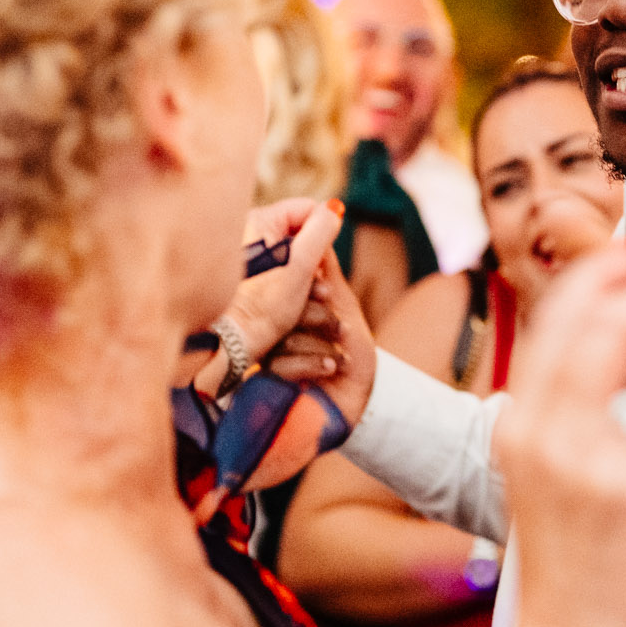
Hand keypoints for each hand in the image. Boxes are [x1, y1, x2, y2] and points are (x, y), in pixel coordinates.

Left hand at [210, 199, 345, 368]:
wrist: (230, 342)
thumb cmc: (263, 306)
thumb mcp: (300, 265)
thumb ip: (321, 230)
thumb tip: (334, 208)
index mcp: (259, 219)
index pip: (308, 209)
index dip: (324, 234)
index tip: (322, 263)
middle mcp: (250, 230)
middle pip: (301, 233)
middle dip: (316, 259)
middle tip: (317, 287)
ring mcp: (250, 254)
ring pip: (294, 254)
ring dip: (308, 276)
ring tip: (306, 300)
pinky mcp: (250, 275)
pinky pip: (282, 271)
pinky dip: (292, 286)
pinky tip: (290, 306)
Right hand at [260, 248, 376, 428]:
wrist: (359, 403)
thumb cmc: (352, 357)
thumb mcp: (345, 310)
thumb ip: (328, 274)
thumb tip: (323, 223)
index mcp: (286, 308)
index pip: (284, 285)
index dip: (306, 286)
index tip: (327, 294)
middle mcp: (272, 329)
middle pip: (281, 308)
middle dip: (318, 318)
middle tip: (341, 331)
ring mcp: (267, 355)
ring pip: (281, 335)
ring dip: (319, 344)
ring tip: (339, 355)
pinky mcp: (266, 382)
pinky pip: (280, 362)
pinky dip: (312, 363)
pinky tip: (329, 367)